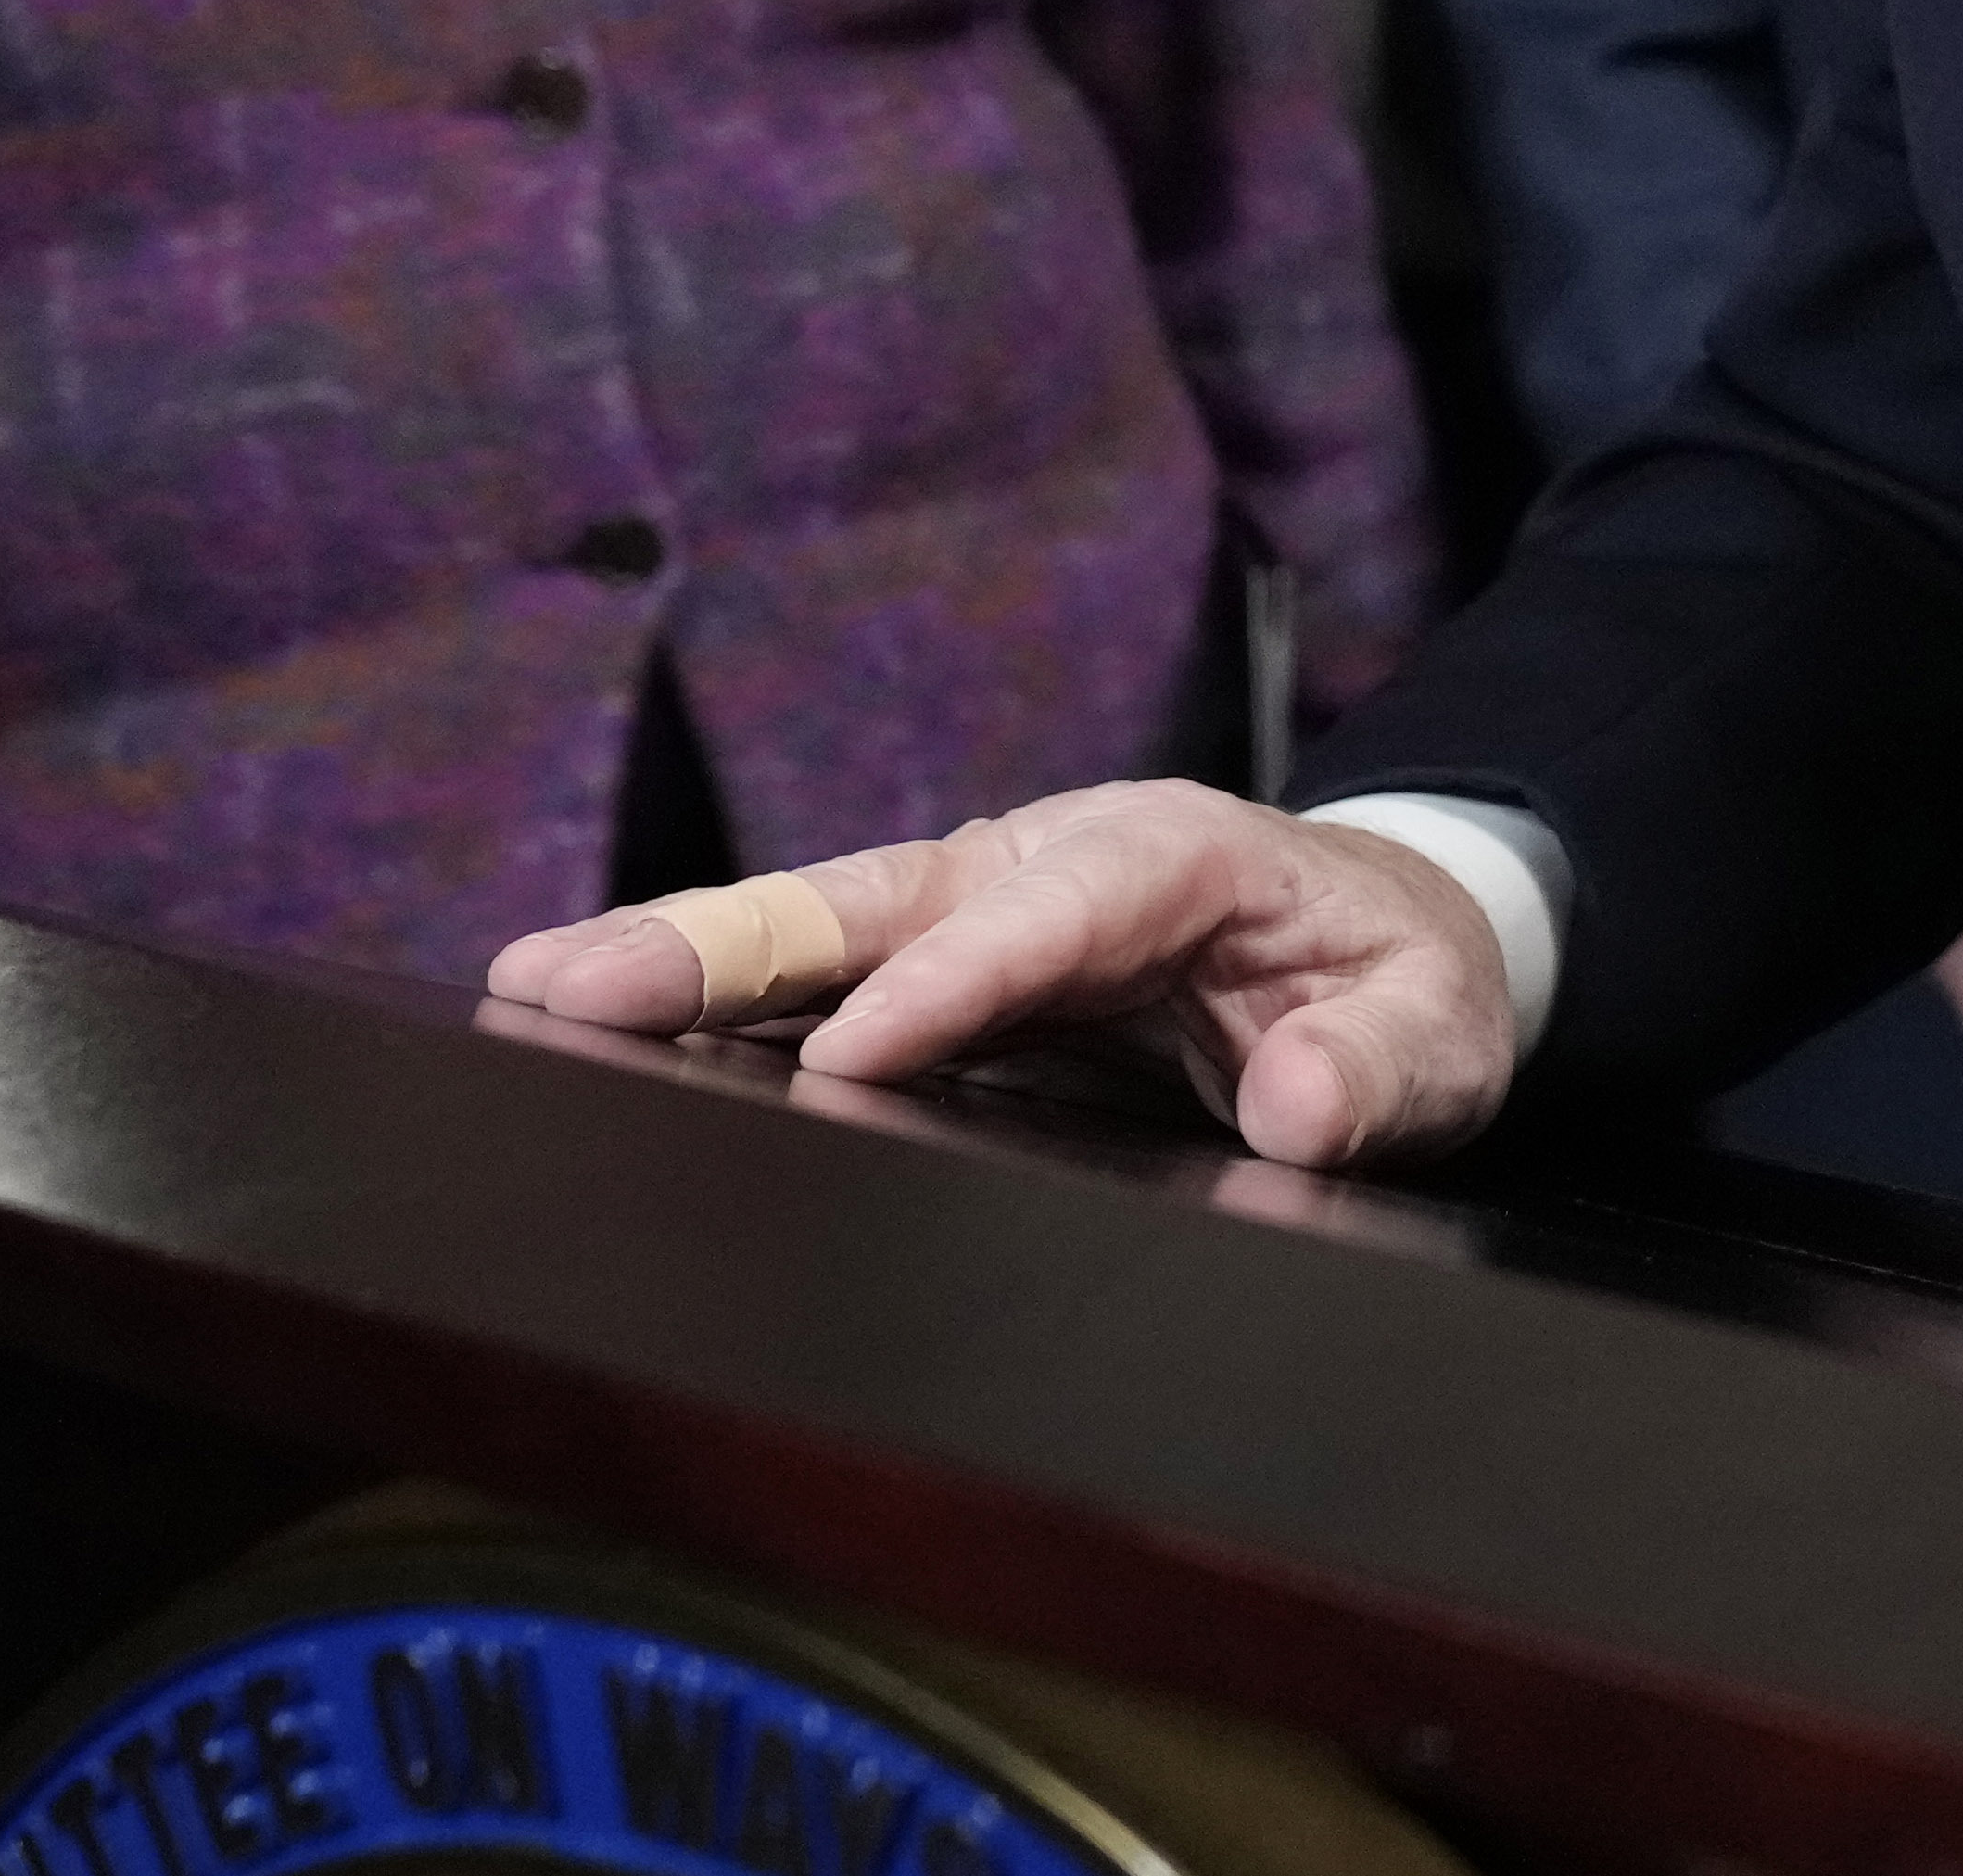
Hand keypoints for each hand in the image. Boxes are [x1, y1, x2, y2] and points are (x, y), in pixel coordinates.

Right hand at [481, 780, 1516, 1170]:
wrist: (1390, 940)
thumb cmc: (1404, 980)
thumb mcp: (1438, 1028)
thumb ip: (1378, 1066)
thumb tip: (1304, 1106)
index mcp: (1177, 855)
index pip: (1052, 912)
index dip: (953, 981)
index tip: (854, 1050)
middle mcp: (1052, 861)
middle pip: (881, 894)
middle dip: (732, 936)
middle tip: (566, 980)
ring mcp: (983, 910)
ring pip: (819, 929)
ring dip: (680, 964)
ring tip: (524, 999)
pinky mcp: (942, 969)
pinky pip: (819, 982)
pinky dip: (713, 1010)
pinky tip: (593, 1043)